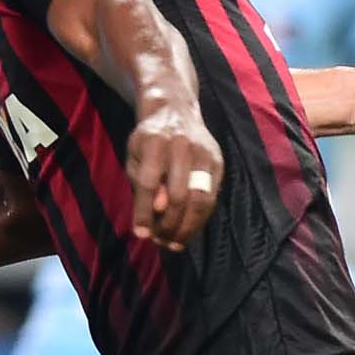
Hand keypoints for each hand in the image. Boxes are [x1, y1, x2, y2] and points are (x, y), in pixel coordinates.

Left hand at [126, 93, 220, 249]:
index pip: (150, 182)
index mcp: (156, 141)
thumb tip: (158, 210)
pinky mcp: (218, 162)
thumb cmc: (149, 139)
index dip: (145, 211)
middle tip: (159, 240)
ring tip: (174, 243)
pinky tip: (188, 232)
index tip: (141, 233)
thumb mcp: (135, 155)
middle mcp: (183, 145)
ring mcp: (205, 154)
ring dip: (187, 228)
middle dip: (168, 224)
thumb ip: (142, 181)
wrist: (175, 110)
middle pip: (179, 195)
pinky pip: (212, 198)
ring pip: (201, 200)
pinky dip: (200, 220)